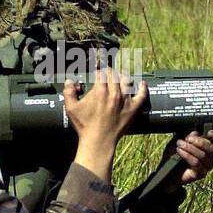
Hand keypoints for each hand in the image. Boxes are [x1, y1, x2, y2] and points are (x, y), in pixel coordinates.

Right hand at [64, 67, 148, 182]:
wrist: (98, 141)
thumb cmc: (85, 126)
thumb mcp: (71, 108)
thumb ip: (69, 92)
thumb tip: (69, 81)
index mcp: (100, 90)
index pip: (101, 73)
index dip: (99, 70)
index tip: (98, 72)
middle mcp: (114, 93)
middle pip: (114, 75)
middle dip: (110, 72)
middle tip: (107, 74)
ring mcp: (125, 100)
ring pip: (127, 81)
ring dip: (123, 77)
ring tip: (120, 78)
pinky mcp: (133, 109)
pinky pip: (141, 95)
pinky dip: (143, 88)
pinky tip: (142, 83)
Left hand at [161, 127, 212, 187]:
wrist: (168, 170)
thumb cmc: (175, 153)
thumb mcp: (180, 141)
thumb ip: (189, 136)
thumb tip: (195, 133)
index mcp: (207, 146)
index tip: (207, 132)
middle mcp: (210, 157)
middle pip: (211, 148)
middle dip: (198, 142)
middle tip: (186, 139)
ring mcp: (207, 166)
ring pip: (203, 155)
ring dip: (190, 148)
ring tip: (179, 145)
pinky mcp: (201, 174)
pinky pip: (196, 163)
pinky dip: (187, 156)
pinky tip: (180, 152)